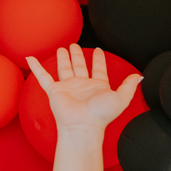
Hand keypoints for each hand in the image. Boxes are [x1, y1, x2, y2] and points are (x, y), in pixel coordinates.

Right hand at [25, 44, 140, 133]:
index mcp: (98, 86)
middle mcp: (83, 86)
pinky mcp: (55, 91)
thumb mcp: (121, 98)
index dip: (99, 60)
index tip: (98, 50)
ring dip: (63, 58)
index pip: (99, 69)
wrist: (84, 125)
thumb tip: (140, 76)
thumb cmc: (102, 114)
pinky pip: (43, 77)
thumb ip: (129, 86)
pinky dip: (36, 68)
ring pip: (65, 68)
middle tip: (75, 45)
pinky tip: (31, 58)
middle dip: (78, 56)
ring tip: (63, 48)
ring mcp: (68, 87)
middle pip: (80, 66)